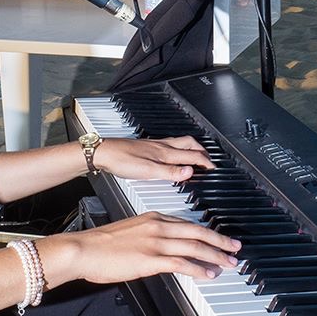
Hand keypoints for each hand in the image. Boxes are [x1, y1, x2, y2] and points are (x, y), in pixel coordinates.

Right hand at [56, 211, 240, 282]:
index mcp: (153, 217)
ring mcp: (156, 242)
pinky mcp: (151, 259)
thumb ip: (147, 236)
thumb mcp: (128, 231)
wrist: (83, 249)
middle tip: (235, 248)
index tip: (218, 238)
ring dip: (215, 256)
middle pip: (198, 232)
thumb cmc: (99, 244)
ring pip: (195, 247)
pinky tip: (208, 274)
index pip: (187, 223)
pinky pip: (182, 263)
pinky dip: (198, 269)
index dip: (206, 232)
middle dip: (220, 241)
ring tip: (228, 263)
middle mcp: (158, 226)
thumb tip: (158, 250)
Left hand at [94, 135, 211, 181]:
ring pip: (180, 142)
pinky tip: (172, 154)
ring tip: (195, 154)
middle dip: (202, 151)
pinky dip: (178, 148)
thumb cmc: (122, 161)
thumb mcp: (148, 171)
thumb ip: (170, 173)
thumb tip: (190, 172)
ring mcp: (154, 144)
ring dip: (191, 147)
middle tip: (209, 160)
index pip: (192, 155)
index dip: (205, 162)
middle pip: (189, 144)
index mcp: (165, 153)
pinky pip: (169, 144)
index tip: (213, 168)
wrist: (103, 153)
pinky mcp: (146, 146)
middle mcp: (162, 146)